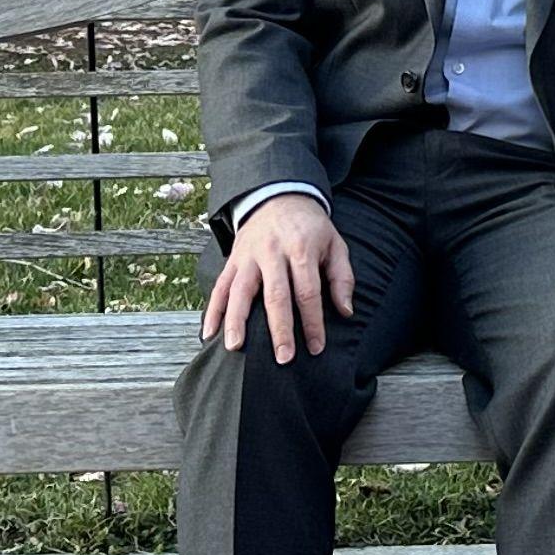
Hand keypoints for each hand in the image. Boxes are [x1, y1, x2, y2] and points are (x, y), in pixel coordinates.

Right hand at [205, 190, 355, 361]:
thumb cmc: (310, 228)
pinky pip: (219, 287)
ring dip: (236, 320)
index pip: (307, 292)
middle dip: (279, 329)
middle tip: (283, 358)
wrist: (278, 196)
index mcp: (301, 249)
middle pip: (275, 295)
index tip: (316, 347)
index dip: (313, 322)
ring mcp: (248, 256)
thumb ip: (342, 277)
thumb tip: (345, 311)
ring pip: (240, 290)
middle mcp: (272, 253)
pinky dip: (212, 310)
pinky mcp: (232, 260)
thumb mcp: (335, 244)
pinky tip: (208, 334)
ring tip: (234, 347)